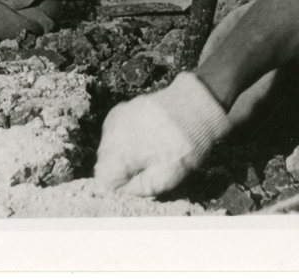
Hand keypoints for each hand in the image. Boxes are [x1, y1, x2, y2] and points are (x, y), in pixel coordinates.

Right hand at [94, 73, 232, 196]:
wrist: (196, 106)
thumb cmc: (183, 144)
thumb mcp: (166, 178)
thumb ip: (139, 189)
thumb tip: (124, 191)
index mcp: (119, 151)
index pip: (103, 179)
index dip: (120, 187)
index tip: (138, 182)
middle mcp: (111, 133)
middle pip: (104, 163)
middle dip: (121, 170)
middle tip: (147, 167)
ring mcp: (115, 118)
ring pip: (108, 147)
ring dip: (123, 154)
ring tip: (149, 151)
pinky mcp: (122, 109)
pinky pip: (114, 132)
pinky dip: (124, 139)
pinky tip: (144, 138)